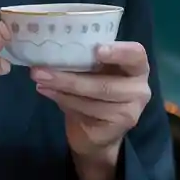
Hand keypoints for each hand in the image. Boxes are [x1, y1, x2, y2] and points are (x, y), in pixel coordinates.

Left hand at [30, 42, 149, 162]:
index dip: (118, 51)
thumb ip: (84, 59)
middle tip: (40, 70)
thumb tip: (50, 47)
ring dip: (62, 89)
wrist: (96, 132)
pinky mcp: (117, 128)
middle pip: (105, 83)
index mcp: (136, 67)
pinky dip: (63, 101)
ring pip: (92, 99)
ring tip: (40, 80)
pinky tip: (48, 92)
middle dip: (70, 77)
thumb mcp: (92, 71)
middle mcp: (139, 88)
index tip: (97, 49)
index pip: (136, 54)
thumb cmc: (94, 91)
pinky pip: (86, 113)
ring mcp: (130, 111)